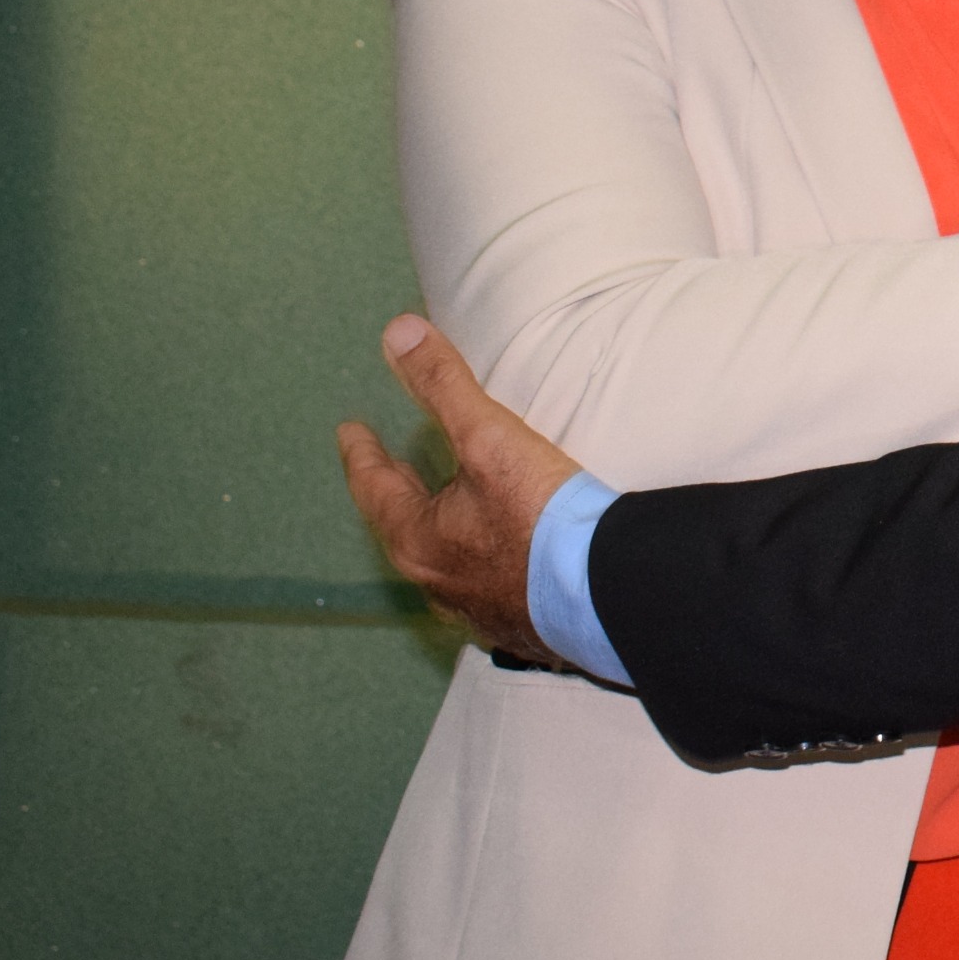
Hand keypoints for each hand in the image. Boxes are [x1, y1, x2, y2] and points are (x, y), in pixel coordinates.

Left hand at [337, 314, 576, 664]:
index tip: (351, 430)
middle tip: (391, 468)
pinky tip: (500, 560)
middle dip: (399, 493)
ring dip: (440, 531)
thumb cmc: (542, 518)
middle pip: (405, 527)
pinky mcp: (519, 627)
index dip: (363, 453)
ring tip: (446, 511)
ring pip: (444, 562)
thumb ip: (443, 385)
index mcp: (417, 539)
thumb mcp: (489, 438)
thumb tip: (398, 331)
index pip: (375, 486)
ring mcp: (478, 609)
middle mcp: (437, 581)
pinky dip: (480, 563)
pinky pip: (485, 588)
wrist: (607, 594)